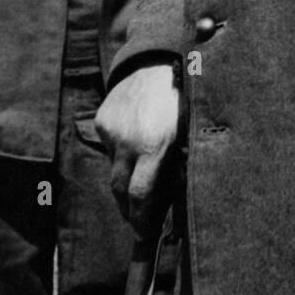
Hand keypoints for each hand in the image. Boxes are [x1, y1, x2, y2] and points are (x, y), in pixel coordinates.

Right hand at [95, 63, 180, 233]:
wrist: (159, 59)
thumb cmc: (186, 98)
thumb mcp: (191, 132)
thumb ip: (181, 164)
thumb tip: (174, 201)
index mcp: (156, 144)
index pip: (141, 195)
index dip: (141, 220)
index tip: (142, 235)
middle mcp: (130, 139)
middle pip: (122, 189)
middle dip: (129, 209)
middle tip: (138, 220)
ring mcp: (113, 130)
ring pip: (115, 169)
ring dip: (126, 181)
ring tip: (140, 182)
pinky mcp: (103, 120)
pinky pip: (111, 148)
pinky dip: (122, 154)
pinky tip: (136, 143)